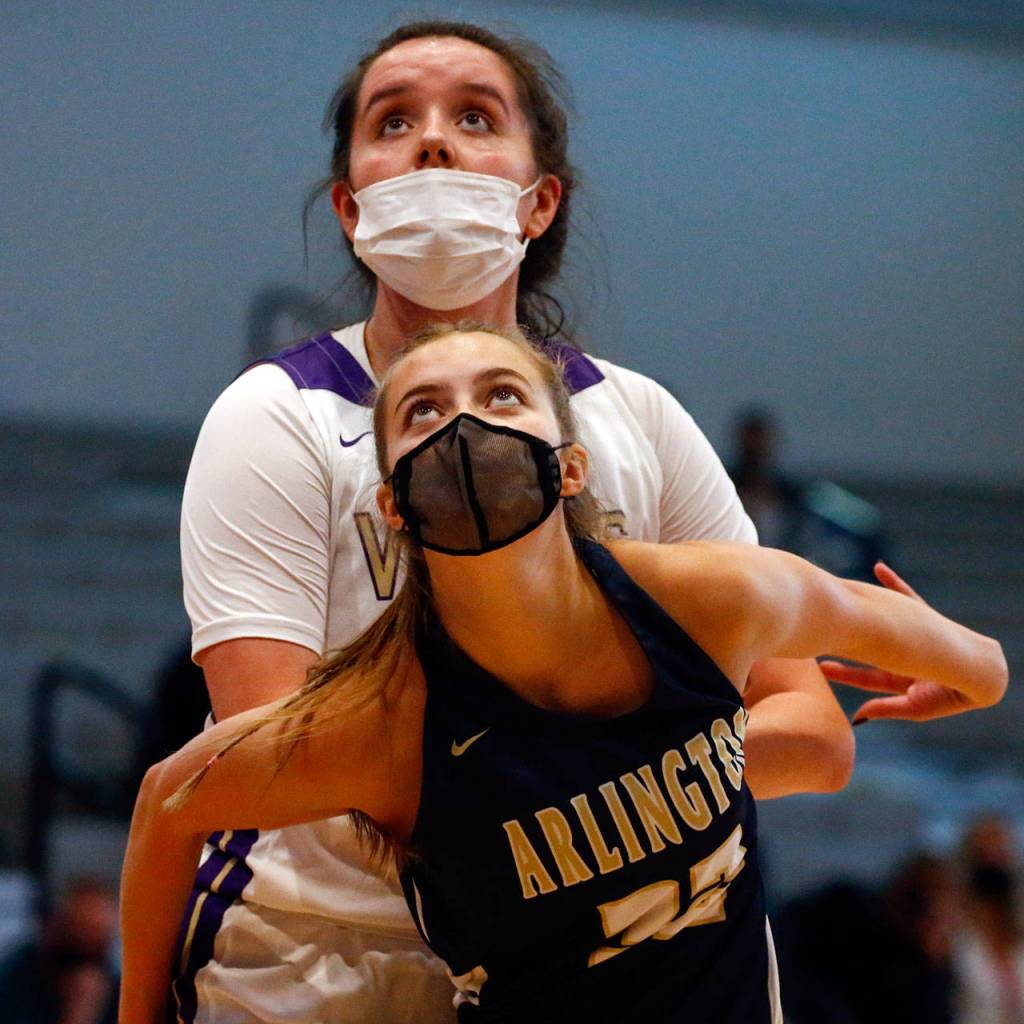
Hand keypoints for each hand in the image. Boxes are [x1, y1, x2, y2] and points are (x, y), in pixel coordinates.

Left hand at [820, 563, 974, 723]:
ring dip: (861, 614)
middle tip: (816, 637)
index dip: (844, 674)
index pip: (864, 677)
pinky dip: (895, 583)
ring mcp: (910, 636)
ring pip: (879, 622)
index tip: (821, 667)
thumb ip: (887, 709)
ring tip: (839, 599)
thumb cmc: (949, 696)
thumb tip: (858, 717)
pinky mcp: (924, 617)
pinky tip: (879, 568)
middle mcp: (899, 655)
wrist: (982, 675)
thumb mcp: (914, 706)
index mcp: (896, 677)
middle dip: (843, 643)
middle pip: (865, 649)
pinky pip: (907, 595)